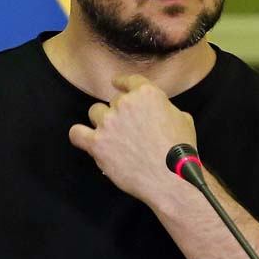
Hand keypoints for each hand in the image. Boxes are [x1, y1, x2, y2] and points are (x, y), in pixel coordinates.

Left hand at [69, 74, 196, 203]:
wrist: (170, 178)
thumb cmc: (180, 151)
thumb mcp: (182, 118)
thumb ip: (165, 108)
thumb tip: (160, 111)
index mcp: (147, 94)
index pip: (129, 81)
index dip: (121, 82)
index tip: (117, 83)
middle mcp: (125, 104)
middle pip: (113, 101)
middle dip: (119, 113)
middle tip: (127, 129)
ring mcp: (108, 123)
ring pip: (95, 112)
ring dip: (102, 122)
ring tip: (111, 135)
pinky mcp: (97, 143)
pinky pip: (76, 133)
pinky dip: (80, 135)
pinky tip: (85, 139)